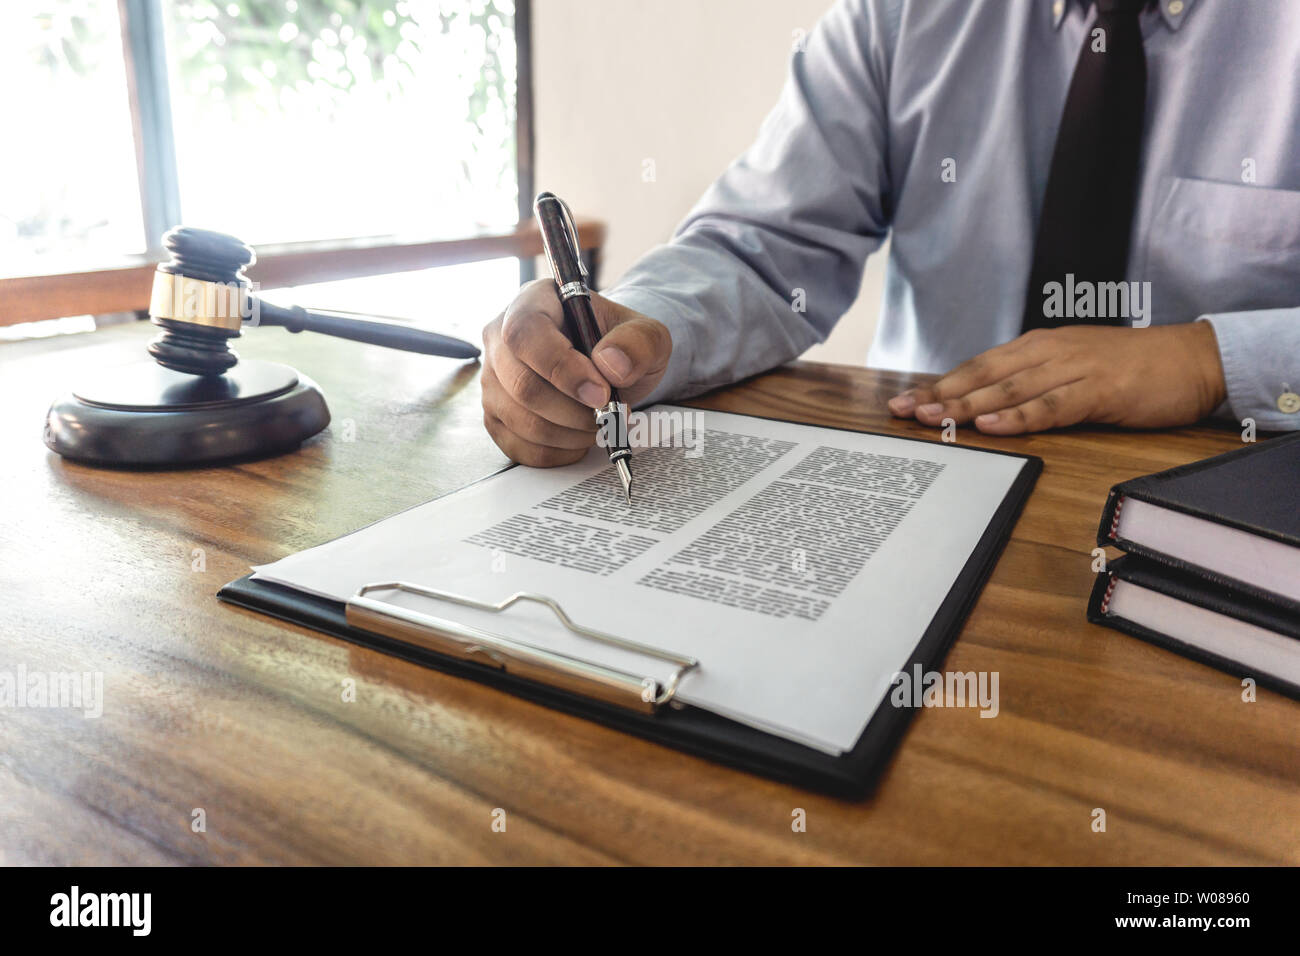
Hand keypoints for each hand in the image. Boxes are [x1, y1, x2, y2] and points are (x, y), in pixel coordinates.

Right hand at [481, 279, 671, 464]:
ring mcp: (493, 379)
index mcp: (533, 302)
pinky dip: (556, 452)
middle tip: (609, 414)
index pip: (527, 333)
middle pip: (521, 384)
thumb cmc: (618, 345)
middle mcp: (501, 337)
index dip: (561, 368)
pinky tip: (578, 437)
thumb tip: (610, 365)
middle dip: (573, 411)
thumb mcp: (645, 334)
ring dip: (569, 433)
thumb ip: (637, 343)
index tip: (600, 393)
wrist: (608, 366)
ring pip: (520, 420)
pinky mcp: (495, 414)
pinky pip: (517, 446)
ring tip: (599, 424)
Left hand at [887, 323, 1227, 433]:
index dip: (940, 384)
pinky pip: (1052, 405)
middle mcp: (1050, 351)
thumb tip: (989, 405)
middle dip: (940, 395)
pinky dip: (1020, 416)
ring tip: (934, 418)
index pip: (978, 366)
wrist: (1193, 359)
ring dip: (969, 405)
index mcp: (1039, 346)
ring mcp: (1074, 368)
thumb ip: (1033, 383)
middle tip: (903, 411)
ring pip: (1010, 389)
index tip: (905, 401)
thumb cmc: (1132, 368)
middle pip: (984, 375)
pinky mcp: (1100, 389)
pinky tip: (993, 426)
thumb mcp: (1072, 368)